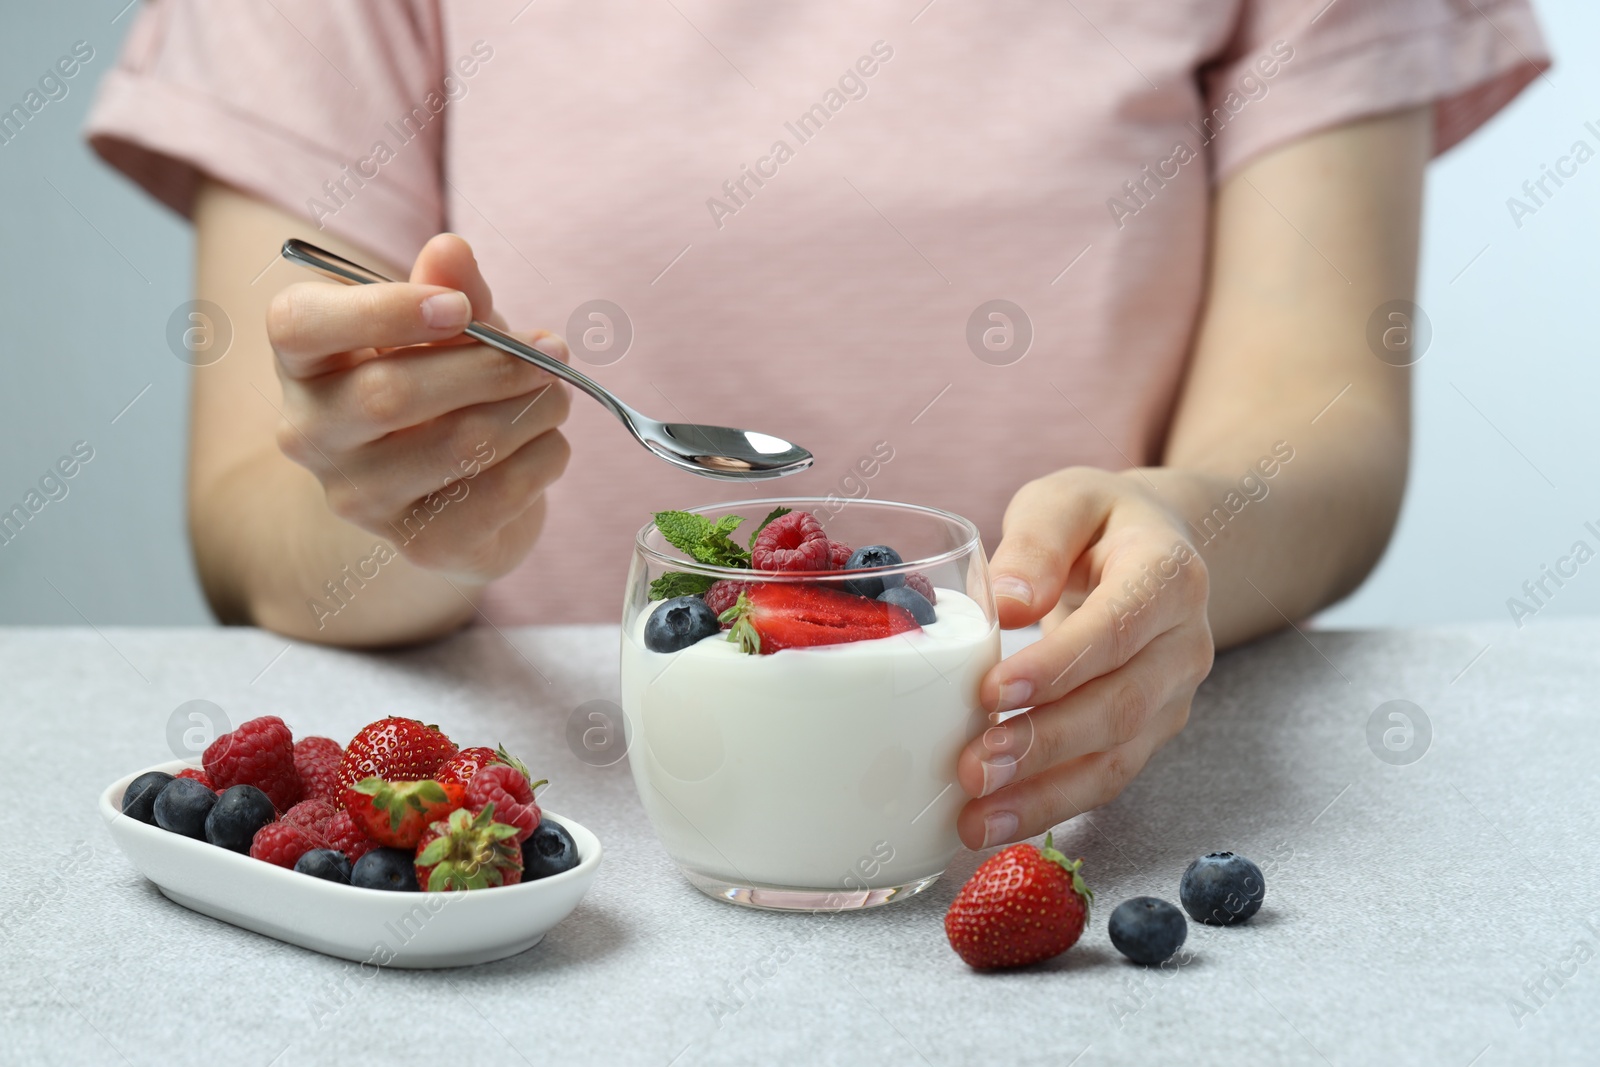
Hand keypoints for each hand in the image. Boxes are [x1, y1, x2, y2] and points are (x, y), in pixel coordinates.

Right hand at [267, 234, 570, 583]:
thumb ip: (450, 288)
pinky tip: (549, 442)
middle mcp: (311, 433)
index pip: (300, 326)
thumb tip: (451, 249)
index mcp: (302, 361)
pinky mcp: (420, 544)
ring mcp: (359, 498)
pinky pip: (500, 491)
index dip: (382, 311)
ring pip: (460, 444)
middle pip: (392, 393)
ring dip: (533, 409)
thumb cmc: (443, 388)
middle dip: (493, 366)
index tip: (460, 307)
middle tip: (552, 351)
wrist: (454, 498)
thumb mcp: (447, 329)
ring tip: (556, 395)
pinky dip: (546, 456)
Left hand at [955, 467, 1215, 849]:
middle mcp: (1183, 644)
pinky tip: (993, 823)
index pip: (1117, 628)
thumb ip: (1038, 540)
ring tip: (975, 819)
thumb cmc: (1097, 523)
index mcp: (1168, 575)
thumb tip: (1006, 601)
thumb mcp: (1065, 501)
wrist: (1153, 549)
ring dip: (1044, 795)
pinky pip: (1103, 779)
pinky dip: (1048, 806)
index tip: (993, 692)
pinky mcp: (1148, 733)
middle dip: (1045, 744)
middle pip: (1120, 706)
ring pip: (1116, 759)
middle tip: (973, 767)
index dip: (1059, 666)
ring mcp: (1172, 697)